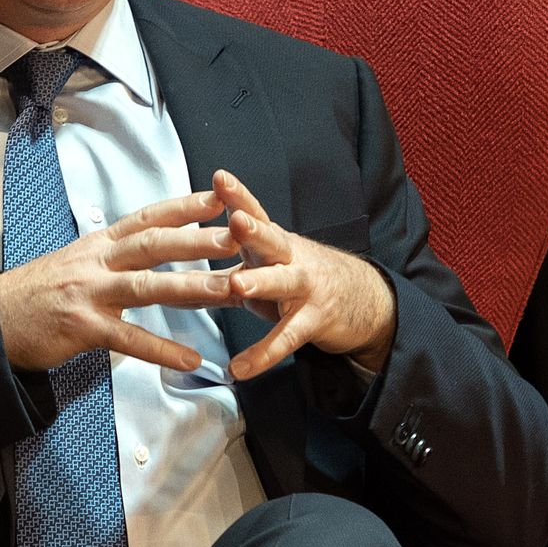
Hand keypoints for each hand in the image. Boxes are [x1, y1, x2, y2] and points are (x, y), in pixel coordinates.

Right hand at [0, 190, 240, 372]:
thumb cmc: (40, 292)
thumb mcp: (78, 261)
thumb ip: (115, 255)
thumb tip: (150, 246)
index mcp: (100, 244)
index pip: (148, 218)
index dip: (185, 206)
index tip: (220, 197)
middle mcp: (97, 262)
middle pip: (154, 245)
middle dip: (197, 240)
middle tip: (237, 237)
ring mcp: (90, 294)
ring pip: (148, 287)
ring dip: (193, 288)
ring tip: (231, 291)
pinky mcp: (83, 328)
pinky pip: (129, 339)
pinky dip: (162, 349)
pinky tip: (192, 359)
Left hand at [213, 169, 396, 379]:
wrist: (362, 298)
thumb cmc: (302, 276)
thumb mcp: (270, 262)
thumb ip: (232, 260)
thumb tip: (185, 263)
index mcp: (274, 242)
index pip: (256, 213)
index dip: (238, 196)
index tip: (219, 178)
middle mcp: (291, 258)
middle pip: (272, 241)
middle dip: (253, 231)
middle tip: (236, 222)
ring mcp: (305, 288)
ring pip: (283, 283)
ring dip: (260, 283)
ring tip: (237, 285)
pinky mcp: (314, 321)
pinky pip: (286, 338)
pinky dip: (262, 354)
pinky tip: (239, 368)